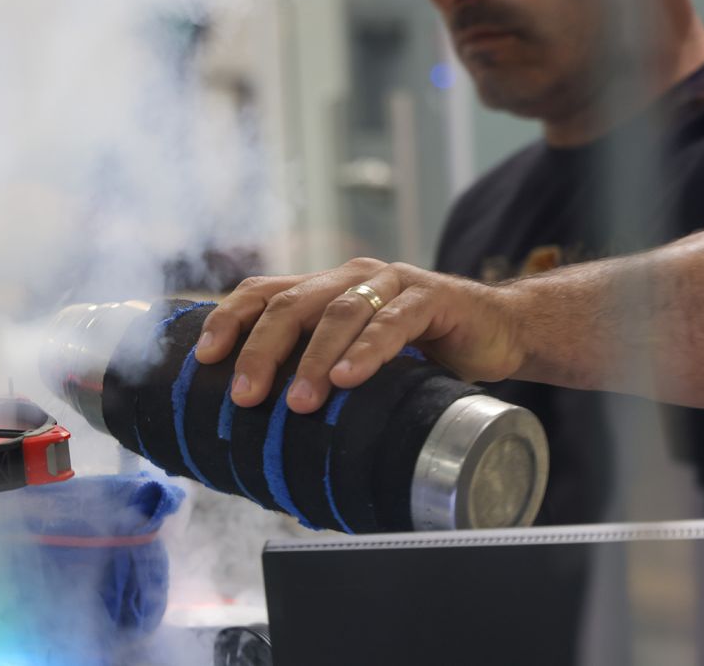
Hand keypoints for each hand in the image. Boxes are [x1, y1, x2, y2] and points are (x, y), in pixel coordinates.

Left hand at [194, 258, 527, 413]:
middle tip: (245, 396)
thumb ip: (320, 373)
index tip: (203, 358)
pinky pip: (394, 321)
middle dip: (262, 350)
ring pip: (339, 311)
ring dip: (314, 358)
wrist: (499, 332)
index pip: (262, 291)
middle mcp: (351, 277)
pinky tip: (349, 379)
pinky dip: (368, 350)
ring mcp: (393, 282)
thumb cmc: (420, 353)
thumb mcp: (359, 359)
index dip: (229, 319)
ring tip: (298, 402)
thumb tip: (261, 427)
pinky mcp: (433, 297)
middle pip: (291, 304)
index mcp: (324, 288)